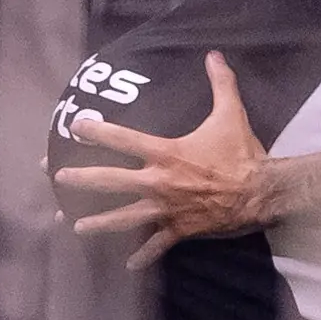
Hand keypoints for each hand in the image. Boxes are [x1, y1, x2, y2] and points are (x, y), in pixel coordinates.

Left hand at [53, 51, 266, 269]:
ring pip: (124, 219)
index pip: (123, 139)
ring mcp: (166, 209)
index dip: (96, 132)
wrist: (262, 193)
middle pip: (111, 181)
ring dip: (98, 224)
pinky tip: (128, 265)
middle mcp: (159, 182)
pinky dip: (142, 256)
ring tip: (75, 227)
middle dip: (81, 180)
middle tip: (58, 178)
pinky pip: (156, 245)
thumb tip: (213, 54)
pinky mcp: (180, 230)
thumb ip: (220, 83)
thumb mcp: (230, 114)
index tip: (74, 127)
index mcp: (166, 153)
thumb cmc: (243, 154)